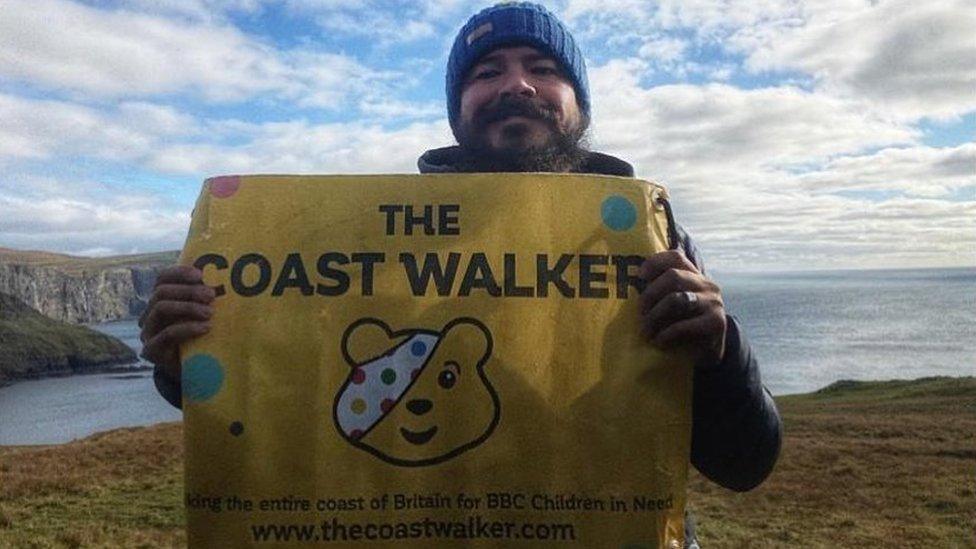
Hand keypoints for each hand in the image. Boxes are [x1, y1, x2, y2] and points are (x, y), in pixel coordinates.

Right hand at [139, 265, 214, 383]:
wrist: (193, 372)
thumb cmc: (201, 338)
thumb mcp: (203, 316)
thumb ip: (205, 300)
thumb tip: (223, 280)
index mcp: (161, 300)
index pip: (162, 278)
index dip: (179, 273)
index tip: (200, 275)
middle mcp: (150, 314)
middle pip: (161, 291)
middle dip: (188, 291)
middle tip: (211, 295)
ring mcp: (148, 331)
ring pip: (161, 308)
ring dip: (187, 306)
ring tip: (210, 313)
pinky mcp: (152, 349)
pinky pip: (167, 333)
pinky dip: (188, 327)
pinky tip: (205, 328)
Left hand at [638, 250, 726, 367]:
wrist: (710, 353)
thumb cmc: (685, 325)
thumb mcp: (675, 305)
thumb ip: (660, 292)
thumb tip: (630, 286)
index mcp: (695, 276)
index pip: (676, 257)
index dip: (655, 262)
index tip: (639, 276)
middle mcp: (707, 285)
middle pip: (673, 276)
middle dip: (650, 294)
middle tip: (640, 311)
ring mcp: (713, 302)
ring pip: (676, 299)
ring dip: (655, 315)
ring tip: (645, 329)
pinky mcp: (715, 323)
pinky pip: (683, 325)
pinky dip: (666, 334)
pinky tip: (658, 341)